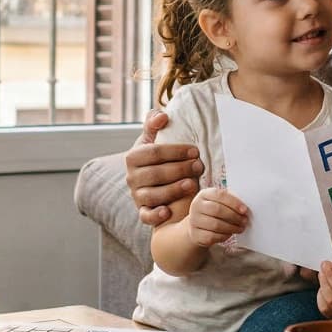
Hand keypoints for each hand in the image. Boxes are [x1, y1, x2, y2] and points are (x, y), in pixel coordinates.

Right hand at [125, 109, 203, 226]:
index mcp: (133, 156)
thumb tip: (162, 116)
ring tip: (192, 184)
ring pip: (153, 195)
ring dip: (173, 190)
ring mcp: (136, 195)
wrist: (153, 180)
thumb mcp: (153, 138)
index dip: (176, 151)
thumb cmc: (157, 156)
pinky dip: (155, 215)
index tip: (195, 150)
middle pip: (155, 174)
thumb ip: (153, 123)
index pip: (154, 153)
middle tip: (199, 167)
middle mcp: (131, 177)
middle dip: (180, 170)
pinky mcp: (142, 210)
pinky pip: (145, 216)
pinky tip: (168, 212)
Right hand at [183, 188, 249, 248]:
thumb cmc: (213, 212)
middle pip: (217, 210)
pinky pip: (213, 236)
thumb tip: (244, 207)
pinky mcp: (196, 235)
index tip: (244, 210)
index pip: (219, 195)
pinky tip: (230, 233)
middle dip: (234, 216)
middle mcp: (196, 206)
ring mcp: (194, 221)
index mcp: (204, 194)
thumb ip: (230, 201)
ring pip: (216, 225)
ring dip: (232, 227)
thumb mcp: (219, 202)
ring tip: (240, 228)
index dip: (234, 202)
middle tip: (244, 221)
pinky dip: (224, 236)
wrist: (197, 226)